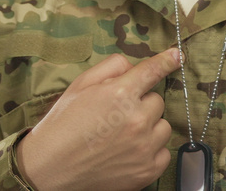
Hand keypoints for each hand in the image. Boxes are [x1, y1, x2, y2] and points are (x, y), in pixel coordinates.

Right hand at [16, 48, 181, 190]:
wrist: (49, 170)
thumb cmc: (62, 125)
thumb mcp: (79, 86)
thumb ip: (110, 69)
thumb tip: (133, 66)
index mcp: (120, 94)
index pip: (153, 71)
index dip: (167, 60)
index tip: (176, 55)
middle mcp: (137, 119)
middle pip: (156, 101)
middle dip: (141, 104)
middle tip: (117, 115)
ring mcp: (144, 147)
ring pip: (163, 126)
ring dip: (149, 127)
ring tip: (122, 135)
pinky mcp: (147, 171)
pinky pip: (164, 152)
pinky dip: (151, 150)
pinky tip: (129, 152)